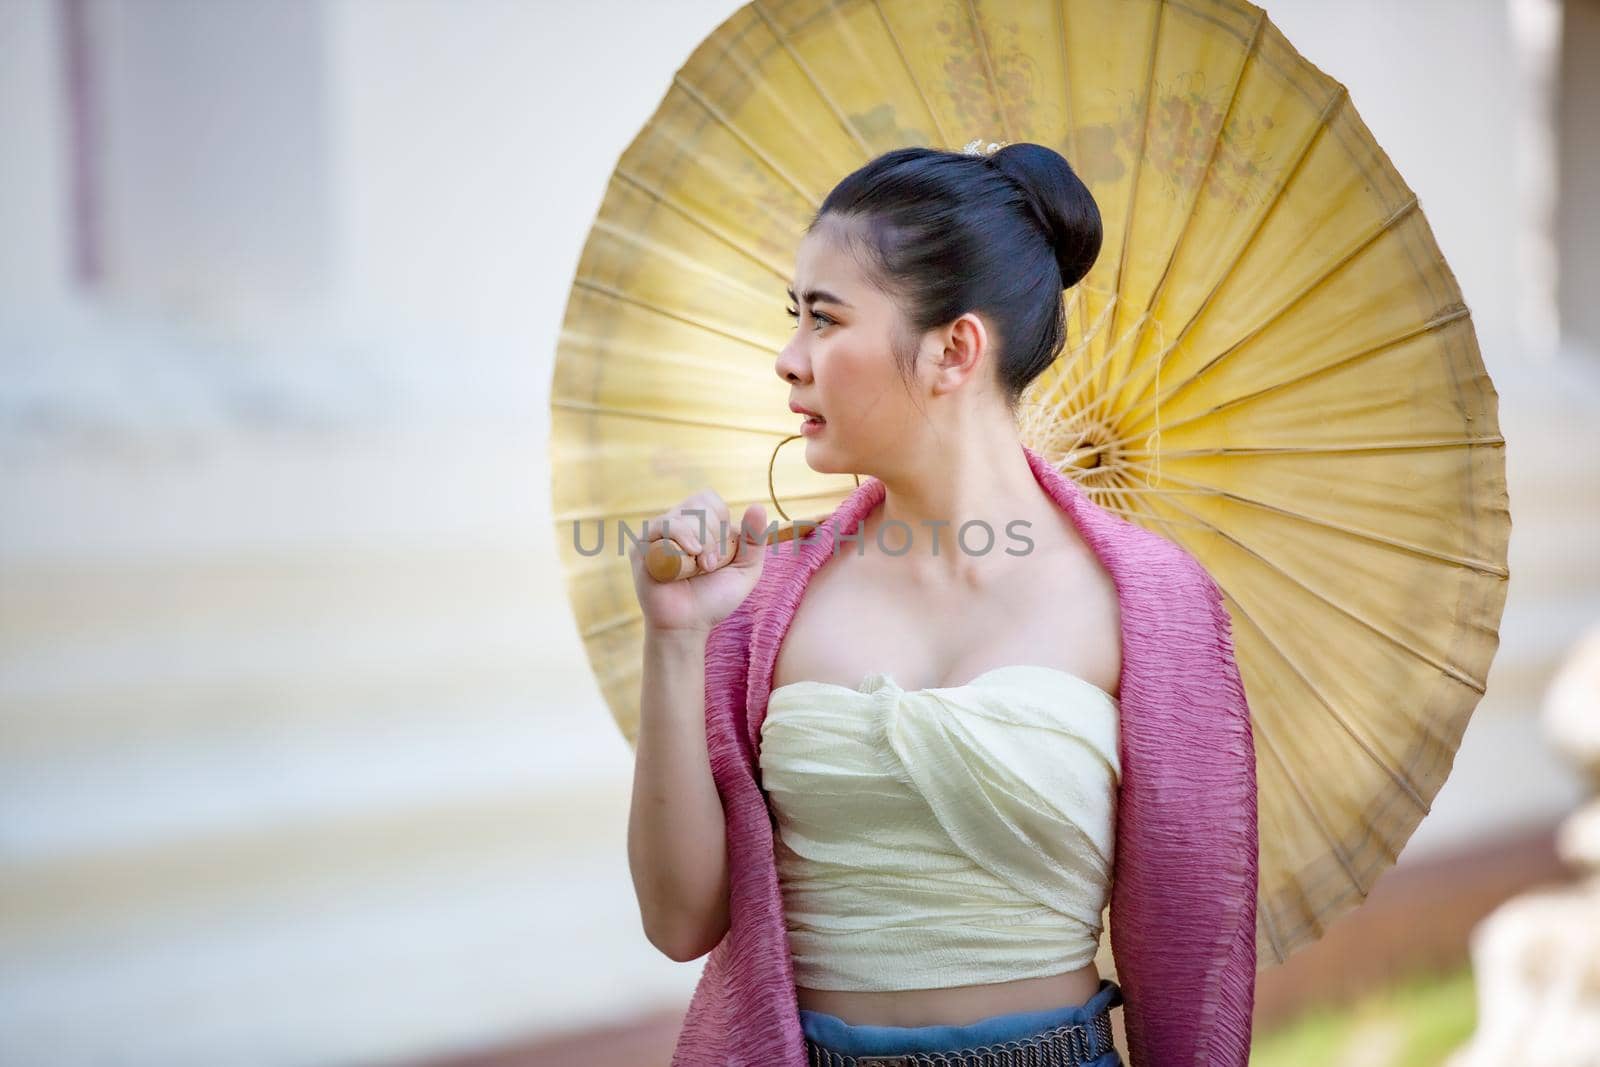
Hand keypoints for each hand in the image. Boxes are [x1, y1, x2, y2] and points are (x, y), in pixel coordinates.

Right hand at [629, 490, 768, 633]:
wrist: (688, 624)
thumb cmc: (714, 599)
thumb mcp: (746, 569)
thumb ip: (755, 539)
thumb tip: (758, 506)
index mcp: (697, 525)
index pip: (709, 500)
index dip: (721, 522)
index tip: (722, 552)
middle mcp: (676, 525)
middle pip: (699, 504)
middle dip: (714, 536)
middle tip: (710, 565)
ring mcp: (657, 534)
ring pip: (684, 515)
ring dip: (702, 541)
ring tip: (701, 567)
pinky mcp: (641, 545)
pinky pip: (663, 525)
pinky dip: (682, 538)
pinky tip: (690, 556)